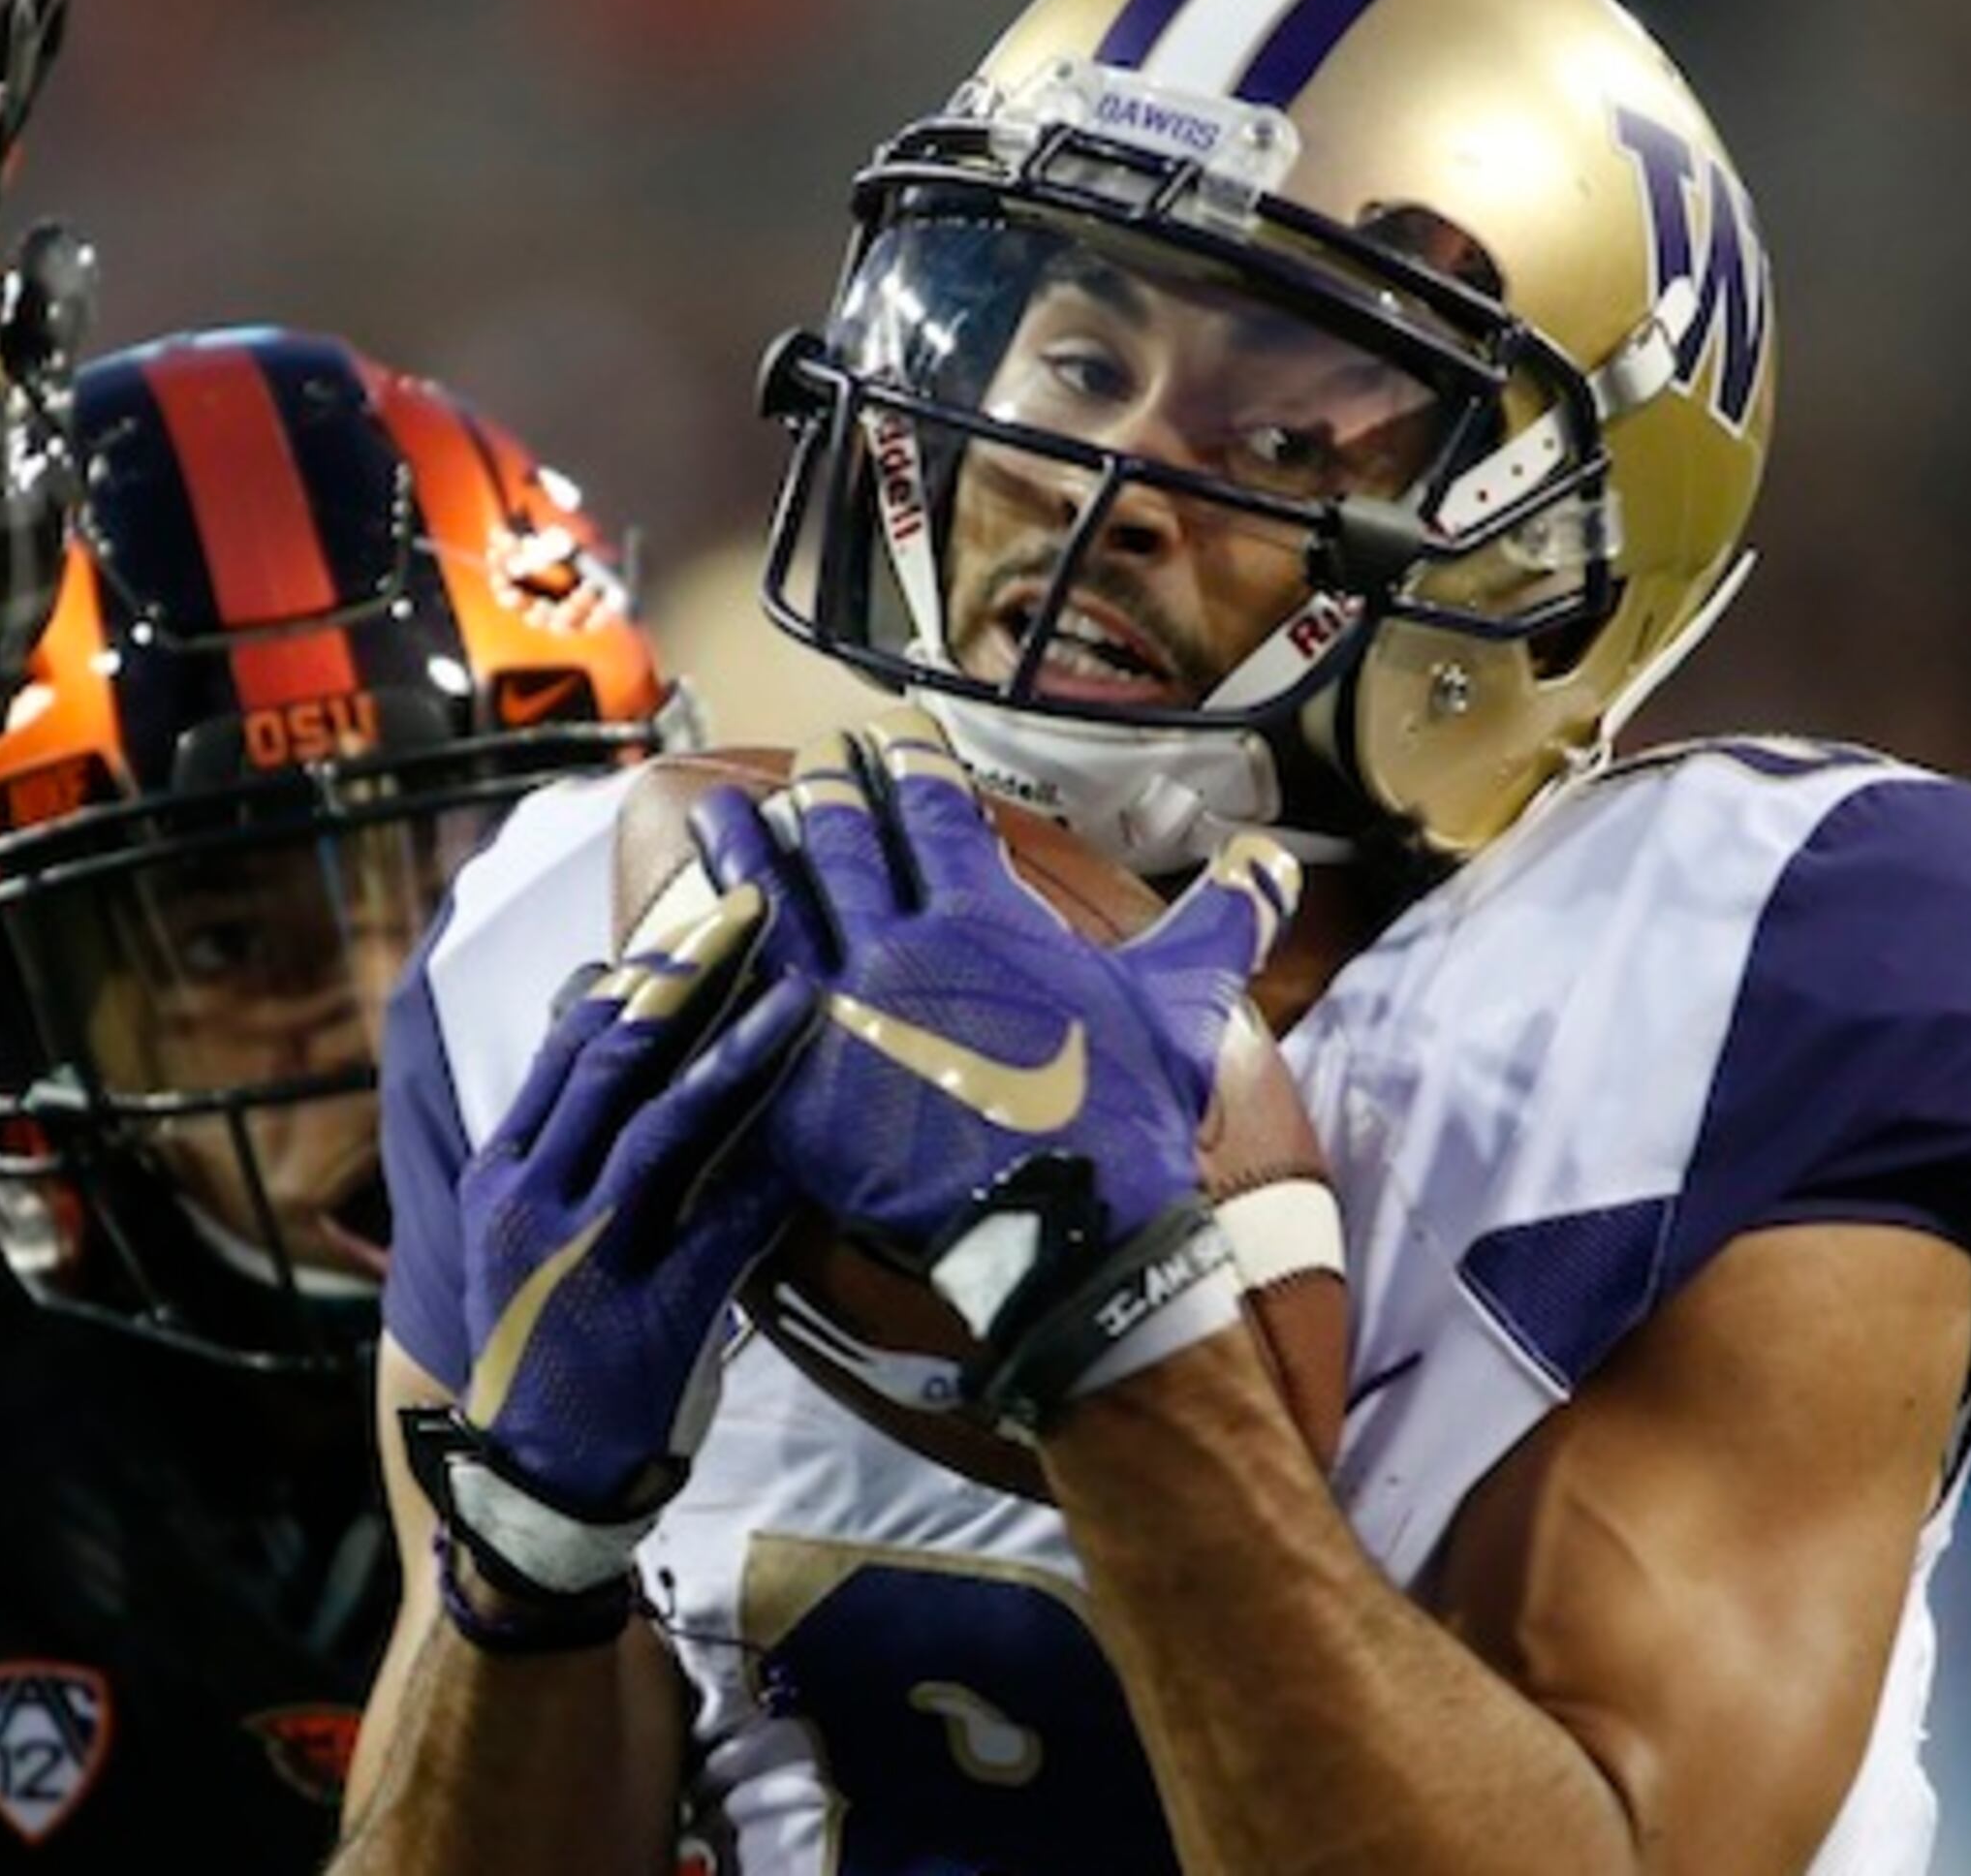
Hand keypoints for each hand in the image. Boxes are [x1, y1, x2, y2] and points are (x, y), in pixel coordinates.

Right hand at [407, 883, 814, 1604]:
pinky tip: (826, 1131)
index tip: (704, 912)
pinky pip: (724, 1229)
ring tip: (800, 991)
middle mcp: (534, 1201)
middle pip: (616, 1061)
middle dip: (690, 977)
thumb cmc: (550, 1336)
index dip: (642, 971)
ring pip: (665, 1129)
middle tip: (756, 908)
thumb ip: (561, 1131)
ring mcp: (590, 1257)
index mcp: (504, 1169)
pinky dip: (775, 1176)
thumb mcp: (526, 1228)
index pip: (569, 1043)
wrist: (540, 1480)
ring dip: (737, 1053)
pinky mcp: (652, 1315)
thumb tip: (597, 1004)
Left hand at [692, 711, 1299, 1432]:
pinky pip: (733, 1007)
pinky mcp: (794, 1091)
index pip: (928, 809)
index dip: (903, 763)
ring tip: (726, 811)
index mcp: (979, 916)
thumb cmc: (1125, 1116)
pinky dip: (711, 959)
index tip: (885, 735)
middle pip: (840, 842)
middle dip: (826, 790)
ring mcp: (835, 1019)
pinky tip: (695, 935)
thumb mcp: (1181, 1004)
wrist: (1068, 1235)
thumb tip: (1275, 857)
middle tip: (813, 761)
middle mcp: (895, 950)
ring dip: (748, 851)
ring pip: (773, 907)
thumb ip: (1221, 918)